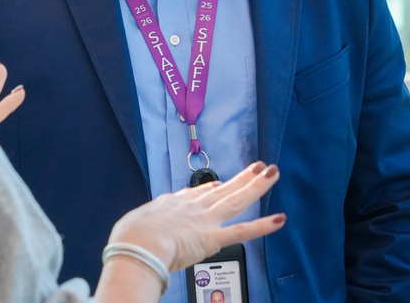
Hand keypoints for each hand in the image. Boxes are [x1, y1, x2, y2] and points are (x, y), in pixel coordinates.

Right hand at [108, 162, 285, 271]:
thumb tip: (138, 229)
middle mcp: (192, 207)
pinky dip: (262, 226)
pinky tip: (279, 220)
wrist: (138, 243)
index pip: (198, 193)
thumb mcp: (134, 224)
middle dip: (243, 177)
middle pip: (223, 189)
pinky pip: (242, 231)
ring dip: (257, 187)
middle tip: (259, 166)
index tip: (223, 184)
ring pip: (237, 200)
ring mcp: (204, 220)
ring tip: (273, 173)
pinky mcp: (212, 238)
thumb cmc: (131, 237)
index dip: (214, 189)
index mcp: (172, 203)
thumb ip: (144, 224)